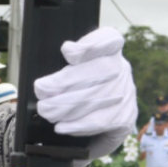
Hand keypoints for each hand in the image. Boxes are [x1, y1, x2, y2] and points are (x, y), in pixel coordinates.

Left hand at [34, 26, 137, 166]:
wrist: (102, 116)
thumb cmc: (80, 85)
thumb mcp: (72, 68)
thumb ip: (66, 64)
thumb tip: (62, 59)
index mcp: (110, 49)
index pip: (109, 39)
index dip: (91, 44)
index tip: (67, 50)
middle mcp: (121, 68)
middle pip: (99, 71)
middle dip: (65, 82)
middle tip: (41, 90)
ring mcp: (126, 93)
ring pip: (98, 98)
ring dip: (67, 106)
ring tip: (46, 110)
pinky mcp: (126, 116)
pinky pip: (101, 121)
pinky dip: (78, 125)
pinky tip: (61, 127)